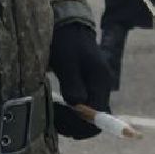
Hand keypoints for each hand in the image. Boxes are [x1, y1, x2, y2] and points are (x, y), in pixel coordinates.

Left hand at [48, 22, 112, 138]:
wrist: (68, 28)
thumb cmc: (66, 42)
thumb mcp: (67, 61)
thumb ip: (73, 84)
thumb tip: (76, 106)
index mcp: (101, 81)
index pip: (99, 115)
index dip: (80, 121)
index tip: (60, 114)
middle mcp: (102, 89)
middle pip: (95, 122)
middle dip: (74, 125)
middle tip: (54, 117)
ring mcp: (96, 91)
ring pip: (87, 121)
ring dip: (70, 123)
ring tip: (52, 112)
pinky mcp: (87, 91)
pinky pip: (82, 113)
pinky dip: (69, 117)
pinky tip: (56, 109)